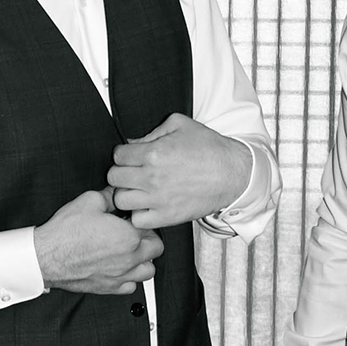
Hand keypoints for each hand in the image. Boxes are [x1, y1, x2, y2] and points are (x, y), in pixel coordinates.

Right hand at [33, 188, 163, 294]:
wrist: (46, 256)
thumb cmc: (64, 233)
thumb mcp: (89, 201)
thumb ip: (110, 196)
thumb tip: (117, 193)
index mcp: (129, 236)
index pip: (152, 227)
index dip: (142, 220)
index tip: (132, 218)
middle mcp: (129, 259)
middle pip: (156, 249)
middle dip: (148, 238)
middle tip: (134, 232)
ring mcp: (120, 275)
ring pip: (148, 271)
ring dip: (144, 260)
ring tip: (131, 251)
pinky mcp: (109, 288)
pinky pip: (131, 286)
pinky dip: (130, 278)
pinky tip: (120, 268)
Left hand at [107, 110, 250, 229]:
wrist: (232, 173)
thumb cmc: (209, 148)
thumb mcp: (181, 125)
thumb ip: (153, 131)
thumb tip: (132, 142)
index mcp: (153, 153)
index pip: (117, 155)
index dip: (123, 154)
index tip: (132, 157)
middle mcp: (152, 178)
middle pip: (114, 178)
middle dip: (121, 172)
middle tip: (132, 173)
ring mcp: (158, 200)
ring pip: (121, 200)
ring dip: (126, 193)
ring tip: (137, 190)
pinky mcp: (167, 217)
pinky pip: (137, 220)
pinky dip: (139, 214)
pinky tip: (147, 206)